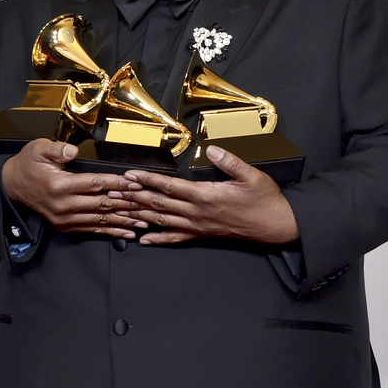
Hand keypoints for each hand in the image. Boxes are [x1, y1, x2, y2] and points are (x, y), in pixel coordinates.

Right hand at [2, 139, 145, 237]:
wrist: (12, 186)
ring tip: (144, 220)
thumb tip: (72, 150)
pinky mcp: (66, 226)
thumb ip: (57, 149)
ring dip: (124, 221)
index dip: (117, 184)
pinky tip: (127, 232)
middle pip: (103, 204)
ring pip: (101, 220)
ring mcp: (65, 219)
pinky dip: (111, 232)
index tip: (135, 182)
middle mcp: (64, 205)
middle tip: (148, 203)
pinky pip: (93, 230)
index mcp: (60, 185)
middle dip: (127, 204)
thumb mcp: (38, 149)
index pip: (95, 184)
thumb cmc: (28, 165)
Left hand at [114, 145, 298, 245]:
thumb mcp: (251, 175)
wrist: (275, 225)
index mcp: (206, 196)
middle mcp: (197, 213)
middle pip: (158, 205)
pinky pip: (176, 238)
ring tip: (119, 211)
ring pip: (162, 221)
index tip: (130, 175)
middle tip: (112, 193)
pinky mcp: (202, 234)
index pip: (170, 187)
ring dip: (138, 215)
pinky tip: (143, 240)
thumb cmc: (264, 199)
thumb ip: (230, 161)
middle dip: (133, 198)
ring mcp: (198, 226)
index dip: (148, 180)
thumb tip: (212, 148)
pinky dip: (158, 239)